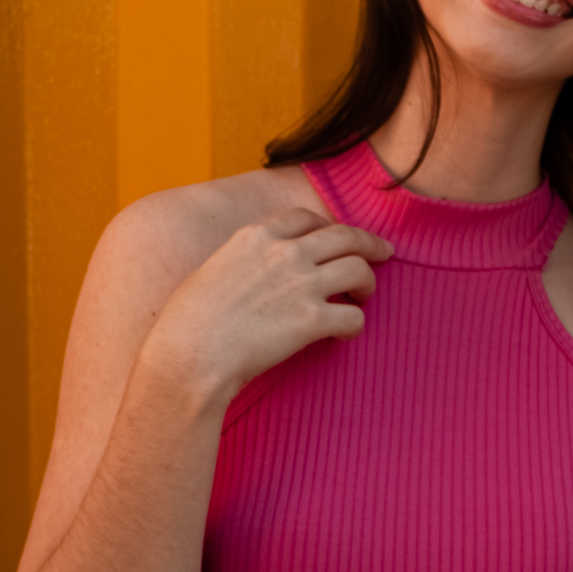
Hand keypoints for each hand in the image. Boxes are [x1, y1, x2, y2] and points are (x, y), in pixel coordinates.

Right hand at [141, 207, 392, 405]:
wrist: (189, 354)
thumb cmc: (189, 322)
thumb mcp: (213, 270)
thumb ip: (244, 262)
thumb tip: (257, 272)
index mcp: (255, 236)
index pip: (306, 217)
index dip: (328, 225)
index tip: (337, 237)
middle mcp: (284, 252)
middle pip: (345, 235)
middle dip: (369, 243)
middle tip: (383, 253)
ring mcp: (302, 284)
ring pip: (358, 269)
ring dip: (366, 283)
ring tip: (362, 297)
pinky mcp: (312, 319)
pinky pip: (354, 316)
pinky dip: (354, 325)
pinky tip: (343, 334)